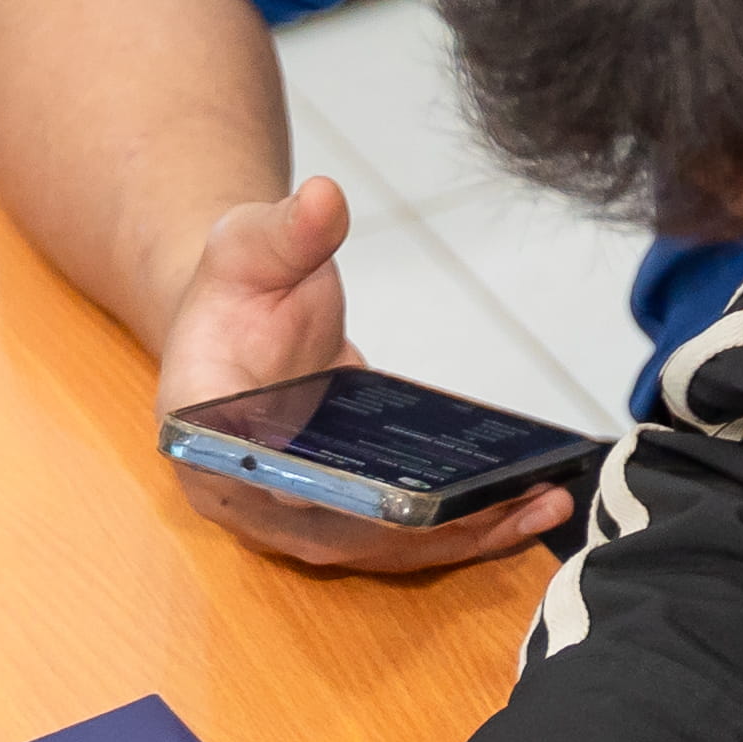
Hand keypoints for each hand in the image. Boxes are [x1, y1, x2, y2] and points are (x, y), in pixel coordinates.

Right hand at [152, 176, 573, 571]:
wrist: (249, 317)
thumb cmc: (240, 287)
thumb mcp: (249, 245)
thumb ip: (285, 229)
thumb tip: (325, 197)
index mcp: (199, 431)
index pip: (251, 476)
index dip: (312, 495)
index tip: (382, 502)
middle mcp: (240, 490)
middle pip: (331, 529)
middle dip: (418, 526)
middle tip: (500, 503)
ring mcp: (292, 512)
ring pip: (377, 544)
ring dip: (461, 536)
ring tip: (543, 507)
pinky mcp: (341, 513)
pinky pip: (403, 534)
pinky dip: (466, 529)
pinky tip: (532, 505)